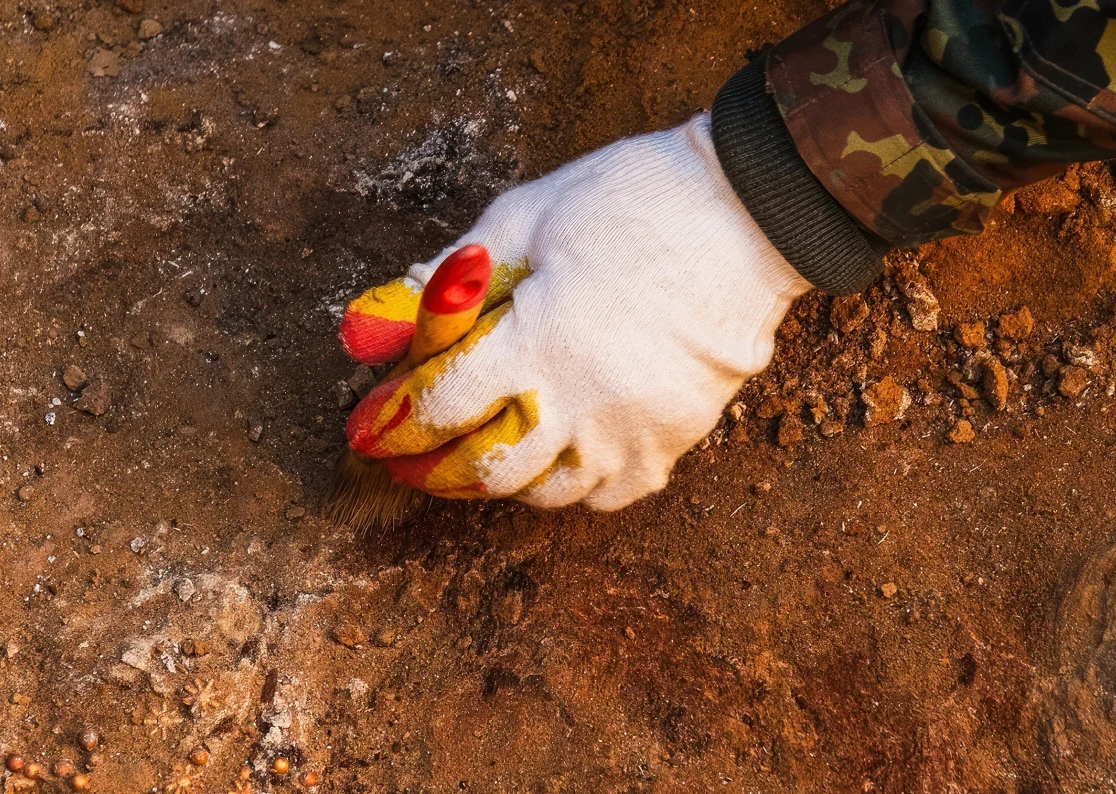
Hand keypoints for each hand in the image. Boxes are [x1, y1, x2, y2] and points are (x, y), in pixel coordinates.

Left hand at [339, 113, 809, 509]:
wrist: (748, 211)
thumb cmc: (632, 200)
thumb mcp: (525, 217)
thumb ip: (442, 280)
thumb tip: (367, 327)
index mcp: (537, 341)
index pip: (440, 407)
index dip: (393, 420)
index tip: (368, 426)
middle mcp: (584, 402)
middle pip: (484, 469)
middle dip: (431, 468)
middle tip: (405, 458)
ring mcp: (635, 430)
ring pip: (546, 492)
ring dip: (498, 479)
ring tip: (475, 455)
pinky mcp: (677, 438)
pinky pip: (612, 495)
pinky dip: (573, 487)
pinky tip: (558, 458)